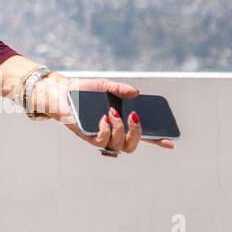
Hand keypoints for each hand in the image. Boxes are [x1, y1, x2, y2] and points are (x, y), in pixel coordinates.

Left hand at [32, 74, 175, 153]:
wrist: (60, 91)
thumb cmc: (83, 91)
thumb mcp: (105, 86)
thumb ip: (120, 89)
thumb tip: (136, 93)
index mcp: (121, 122)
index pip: (142, 135)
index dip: (158, 141)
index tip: (171, 141)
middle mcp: (113, 133)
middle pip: (132, 145)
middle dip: (138, 134)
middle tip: (135, 118)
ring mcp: (100, 137)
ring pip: (119, 146)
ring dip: (120, 130)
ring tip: (113, 113)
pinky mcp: (87, 137)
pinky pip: (101, 141)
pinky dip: (105, 129)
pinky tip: (103, 118)